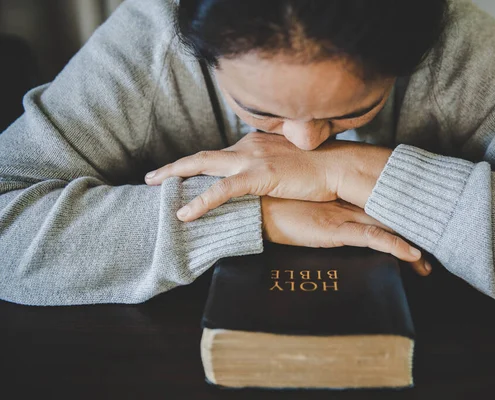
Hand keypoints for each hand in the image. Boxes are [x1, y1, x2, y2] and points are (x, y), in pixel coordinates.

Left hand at [144, 132, 392, 220]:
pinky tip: (184, 214)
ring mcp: (252, 159)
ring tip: (154, 188)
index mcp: (256, 143)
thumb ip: (273, 167)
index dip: (200, 168)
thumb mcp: (292, 163)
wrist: (340, 166)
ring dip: (175, 176)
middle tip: (153, 177)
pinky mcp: (258, 175)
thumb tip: (268, 180)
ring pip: (203, 166)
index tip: (184, 178)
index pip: (221, 156)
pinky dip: (200, 202)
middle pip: (203, 157)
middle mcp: (249, 146)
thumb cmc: (322, 167)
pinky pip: (221, 190)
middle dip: (175, 167)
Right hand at [261, 196, 431, 275]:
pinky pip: (373, 238)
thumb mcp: (297, 206)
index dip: (397, 215)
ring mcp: (343, 215)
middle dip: (410, 233)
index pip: (376, 204)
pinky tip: (412, 256)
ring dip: (410, 246)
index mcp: (339, 197)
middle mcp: (346, 203)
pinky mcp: (336, 228)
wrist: (253, 206)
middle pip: (388, 216)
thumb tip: (315, 216)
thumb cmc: (269, 204)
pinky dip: (395, 246)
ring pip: (387, 228)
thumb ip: (311, 208)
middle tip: (432, 250)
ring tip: (426, 266)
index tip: (414, 226)